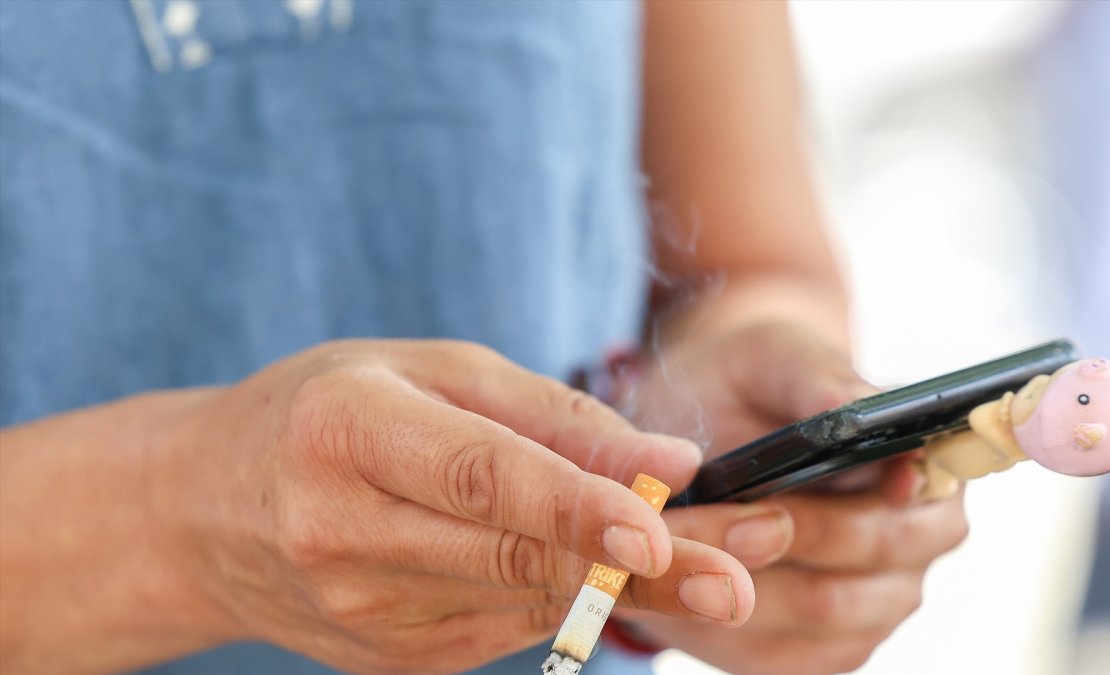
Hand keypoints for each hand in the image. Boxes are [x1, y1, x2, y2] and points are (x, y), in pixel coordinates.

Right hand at [149, 340, 756, 673]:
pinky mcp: (394, 661)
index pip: (477, 477)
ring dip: (629, 586)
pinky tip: (602, 567)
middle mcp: (345, 537)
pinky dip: (570, 595)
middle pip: (518, 557)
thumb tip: (670, 457)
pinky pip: (509, 626)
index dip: (572, 506)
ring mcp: (366, 616)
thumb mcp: (423, 371)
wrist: (207, 511)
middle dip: (646, 568)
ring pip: (527, 600)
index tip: (658, 528)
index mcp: (345, 435)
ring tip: (719, 564)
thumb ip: (546, 414)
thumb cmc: (326, 411)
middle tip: (746, 568)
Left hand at [621, 323, 968, 674]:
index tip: (787, 504)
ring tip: (667, 548)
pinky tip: (673, 587)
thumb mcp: (776, 356)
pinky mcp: (820, 648)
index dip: (861, 511)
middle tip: (692, 523)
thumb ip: (818, 379)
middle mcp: (917, 547)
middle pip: (854, 575)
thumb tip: (859, 409)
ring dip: (733, 588)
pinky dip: (718, 626)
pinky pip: (775, 658)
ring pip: (812, 620)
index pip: (918, 505)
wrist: (710, 417)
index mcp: (931, 470)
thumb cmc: (753, 381)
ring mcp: (873, 607)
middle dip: (768, 546)